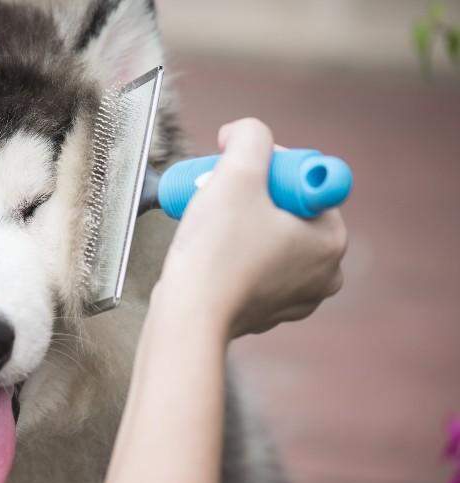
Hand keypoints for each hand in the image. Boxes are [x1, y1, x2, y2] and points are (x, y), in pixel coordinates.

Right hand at [158, 118, 346, 337]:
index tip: (238, 173)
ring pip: (269, 237)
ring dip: (243, 223)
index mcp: (331, 239)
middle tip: (218, 194)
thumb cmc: (215, 251)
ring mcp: (297, 297)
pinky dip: (236, 254)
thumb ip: (250, 135)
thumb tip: (243, 132)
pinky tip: (213, 253)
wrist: (187, 315)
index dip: (268, 167)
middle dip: (252, 195)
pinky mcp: (268, 311)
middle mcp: (324, 273)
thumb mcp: (237, 172)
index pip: (305, 181)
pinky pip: (255, 266)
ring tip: (212, 224)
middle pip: (287, 209)